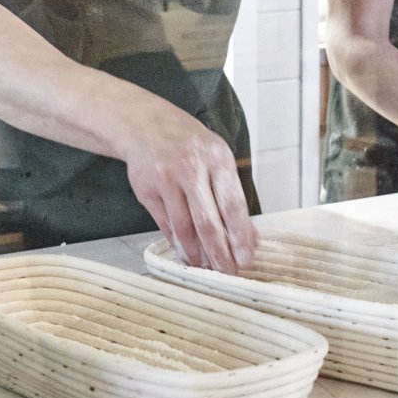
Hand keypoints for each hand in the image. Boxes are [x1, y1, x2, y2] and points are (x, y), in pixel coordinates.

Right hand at [124, 109, 257, 274]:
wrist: (147, 125)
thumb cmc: (190, 145)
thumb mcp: (217, 159)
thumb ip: (231, 195)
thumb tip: (251, 236)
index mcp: (217, 160)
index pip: (233, 205)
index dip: (240, 236)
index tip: (247, 258)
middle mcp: (191, 169)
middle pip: (208, 221)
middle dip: (220, 253)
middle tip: (228, 273)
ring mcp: (166, 179)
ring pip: (184, 228)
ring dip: (197, 254)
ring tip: (207, 269)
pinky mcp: (146, 189)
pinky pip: (165, 224)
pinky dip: (177, 244)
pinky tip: (187, 255)